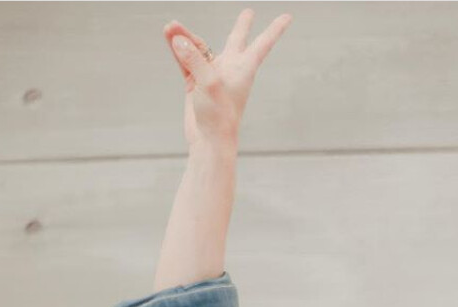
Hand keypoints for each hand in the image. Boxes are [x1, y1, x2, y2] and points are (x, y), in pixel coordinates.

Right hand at [163, 9, 292, 149]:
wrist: (209, 141)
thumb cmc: (219, 116)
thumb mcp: (209, 83)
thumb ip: (193, 57)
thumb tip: (177, 38)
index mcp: (243, 68)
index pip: (262, 43)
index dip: (275, 29)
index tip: (288, 17)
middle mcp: (229, 69)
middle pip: (236, 40)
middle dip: (242, 26)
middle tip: (249, 13)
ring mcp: (212, 75)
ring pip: (199, 47)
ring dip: (185, 36)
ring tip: (170, 26)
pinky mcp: (196, 83)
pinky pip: (186, 59)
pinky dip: (177, 48)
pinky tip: (169, 35)